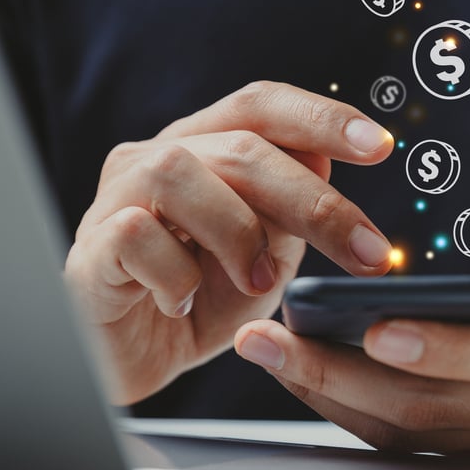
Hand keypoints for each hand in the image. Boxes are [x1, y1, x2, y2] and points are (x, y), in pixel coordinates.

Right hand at [64, 81, 395, 403]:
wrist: (132, 363)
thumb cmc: (197, 303)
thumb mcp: (263, 257)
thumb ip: (289, 212)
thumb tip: (325, 159)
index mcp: (201, 148)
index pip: (260, 106)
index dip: (320, 116)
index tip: (381, 146)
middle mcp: (153, 159)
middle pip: (239, 146)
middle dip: (313, 201)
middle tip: (366, 253)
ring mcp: (114, 200)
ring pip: (177, 171)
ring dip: (237, 231)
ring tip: (259, 283)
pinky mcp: (89, 250)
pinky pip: (135, 235)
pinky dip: (176, 276)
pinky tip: (184, 304)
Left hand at [234, 172, 469, 458]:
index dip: (441, 350)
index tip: (376, 327)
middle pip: (429, 409)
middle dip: (340, 377)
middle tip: (269, 341)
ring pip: (407, 432)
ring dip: (330, 397)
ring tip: (267, 354)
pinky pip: (408, 438)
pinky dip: (350, 411)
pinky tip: (304, 375)